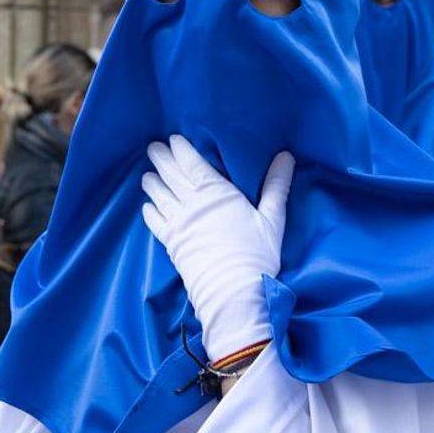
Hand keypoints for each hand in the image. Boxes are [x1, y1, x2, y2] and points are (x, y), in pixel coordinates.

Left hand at [142, 135, 294, 361]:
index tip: (173, 140)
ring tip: (147, 175)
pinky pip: (155, 222)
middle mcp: (192, 204)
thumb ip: (276, 186)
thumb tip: (286, 155)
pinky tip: (148, 206)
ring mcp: (179, 224)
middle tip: (153, 148)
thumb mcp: (272, 218)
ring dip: (152, 183)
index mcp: (216, 194)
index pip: (192, 164)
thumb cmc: (257, 254)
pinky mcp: (171, 244)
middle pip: (171, 176)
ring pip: (159, 196)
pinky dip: (150, 211)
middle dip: (161, 160)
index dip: (181, 150)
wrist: (233, 292)